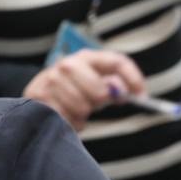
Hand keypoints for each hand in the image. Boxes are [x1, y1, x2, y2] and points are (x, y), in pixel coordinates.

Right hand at [23, 49, 145, 130]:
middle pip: (100, 92)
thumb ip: (113, 84)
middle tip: (94, 104)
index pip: (117, 62)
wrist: (38, 91)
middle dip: (100, 103)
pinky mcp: (37, 96)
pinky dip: (68, 122)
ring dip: (82, 116)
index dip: (133, 78)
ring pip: (82, 109)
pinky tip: (64, 116)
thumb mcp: (94, 81)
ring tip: (75, 111)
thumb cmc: (73, 88)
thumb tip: (126, 93)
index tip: (142, 96)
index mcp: (86, 56)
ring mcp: (51, 80)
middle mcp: (67, 64)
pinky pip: (65, 118)